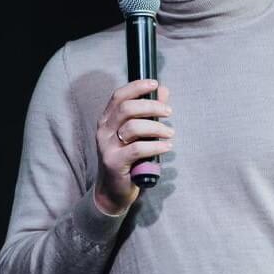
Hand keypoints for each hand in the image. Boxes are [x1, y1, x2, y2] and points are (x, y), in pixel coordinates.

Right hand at [93, 80, 173, 215]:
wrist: (113, 190)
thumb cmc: (127, 159)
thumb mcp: (136, 134)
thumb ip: (148, 112)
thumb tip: (163, 91)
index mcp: (107, 120)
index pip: (118, 96)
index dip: (136, 86)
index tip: (154, 83)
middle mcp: (104, 130)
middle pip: (126, 108)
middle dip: (151, 106)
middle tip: (169, 112)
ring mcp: (107, 146)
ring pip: (133, 127)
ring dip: (156, 128)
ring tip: (170, 133)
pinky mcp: (114, 162)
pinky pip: (137, 149)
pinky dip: (155, 146)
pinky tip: (166, 147)